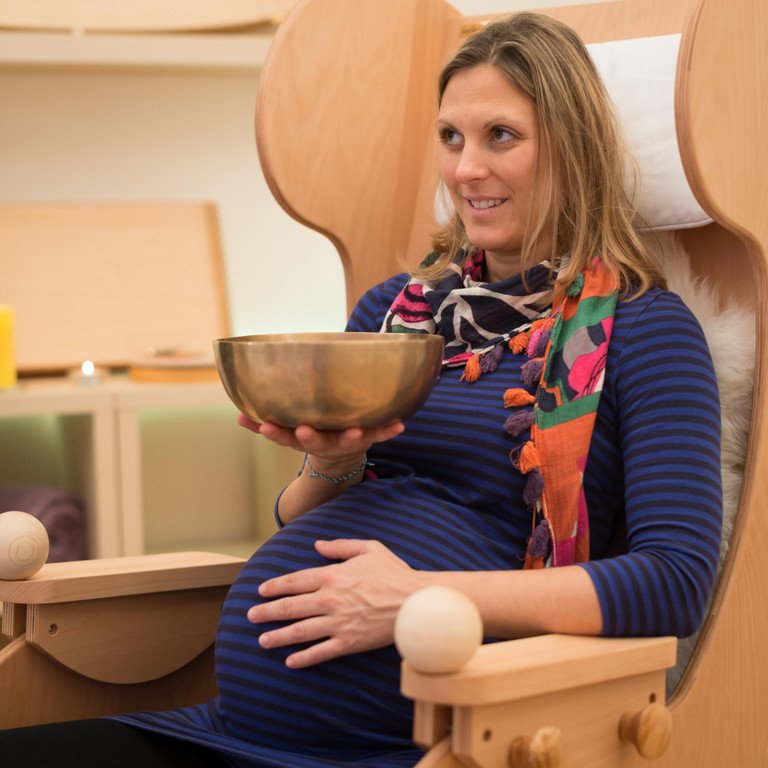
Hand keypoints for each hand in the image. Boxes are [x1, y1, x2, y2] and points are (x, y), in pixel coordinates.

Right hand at [236, 415, 403, 465]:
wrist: (342, 459)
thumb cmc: (313, 434)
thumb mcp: (288, 432)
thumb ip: (263, 423)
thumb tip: (237, 414)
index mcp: (304, 439)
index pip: (285, 437)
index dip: (275, 432)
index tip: (265, 426)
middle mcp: (324, 443)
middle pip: (315, 442)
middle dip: (310, 436)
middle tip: (304, 430)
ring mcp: (346, 441)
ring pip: (348, 440)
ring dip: (352, 437)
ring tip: (357, 432)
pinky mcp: (367, 437)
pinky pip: (380, 434)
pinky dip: (389, 430)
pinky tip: (400, 425)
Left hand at [247, 539, 423, 667]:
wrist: (414, 602)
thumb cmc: (394, 573)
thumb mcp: (369, 548)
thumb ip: (340, 546)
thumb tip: (317, 545)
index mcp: (332, 575)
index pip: (295, 581)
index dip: (275, 586)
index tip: (261, 590)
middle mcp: (329, 600)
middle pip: (290, 607)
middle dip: (267, 612)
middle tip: (251, 616)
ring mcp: (337, 623)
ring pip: (299, 631)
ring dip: (278, 637)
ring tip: (262, 641)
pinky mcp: (348, 643)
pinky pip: (320, 652)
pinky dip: (303, 658)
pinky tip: (290, 662)